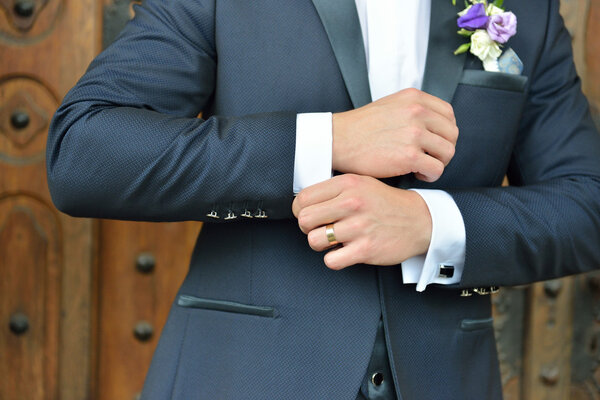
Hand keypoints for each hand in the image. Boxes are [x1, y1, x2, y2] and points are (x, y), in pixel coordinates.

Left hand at [292, 174, 432, 269]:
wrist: (420, 220)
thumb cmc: (385, 203)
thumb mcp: (361, 183)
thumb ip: (334, 189)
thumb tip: (303, 202)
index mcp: (348, 184)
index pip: (303, 198)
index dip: (300, 210)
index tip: (309, 215)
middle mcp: (352, 203)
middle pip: (304, 220)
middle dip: (308, 228)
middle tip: (320, 228)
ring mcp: (359, 227)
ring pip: (314, 241)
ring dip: (320, 244)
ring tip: (332, 240)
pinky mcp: (366, 249)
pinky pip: (331, 261)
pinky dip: (334, 260)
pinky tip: (343, 252)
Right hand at [332, 88, 457, 181]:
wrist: (337, 140)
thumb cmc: (360, 128)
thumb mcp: (390, 105)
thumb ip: (413, 110)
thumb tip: (433, 125)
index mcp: (414, 98)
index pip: (449, 114)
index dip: (445, 132)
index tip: (434, 143)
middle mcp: (418, 112)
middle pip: (452, 134)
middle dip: (443, 149)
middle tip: (429, 158)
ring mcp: (415, 133)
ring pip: (448, 152)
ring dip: (438, 163)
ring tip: (421, 167)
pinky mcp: (410, 155)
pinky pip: (436, 169)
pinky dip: (430, 175)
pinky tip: (416, 174)